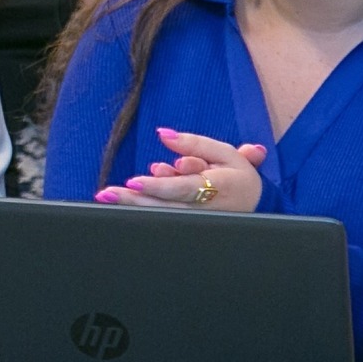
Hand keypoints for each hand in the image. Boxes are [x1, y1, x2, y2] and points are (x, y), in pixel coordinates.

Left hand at [96, 129, 267, 212]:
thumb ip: (193, 143)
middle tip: (106, 193)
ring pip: (161, 216)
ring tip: (108, 196)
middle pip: (164, 206)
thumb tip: (163, 134)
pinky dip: (144, 211)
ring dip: (133, 207)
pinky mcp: (188, 227)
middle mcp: (203, 209)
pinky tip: (126, 202)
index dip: (158, 186)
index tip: (133, 181)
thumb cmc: (236, 175)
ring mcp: (195, 221)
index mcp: (215, 187)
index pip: (182, 188)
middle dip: (133, 200)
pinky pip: (164, 220)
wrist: (256, 203)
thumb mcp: (224, 152)